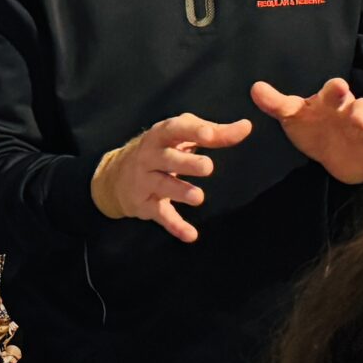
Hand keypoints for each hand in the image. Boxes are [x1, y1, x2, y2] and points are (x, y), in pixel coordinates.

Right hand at [92, 112, 254, 242]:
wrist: (115, 176)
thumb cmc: (161, 149)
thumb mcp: (182, 136)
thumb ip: (215, 133)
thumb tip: (246, 127)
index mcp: (161, 135)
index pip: (175, 129)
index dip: (192, 131)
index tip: (209, 134)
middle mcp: (150, 156)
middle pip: (167, 158)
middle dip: (185, 163)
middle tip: (208, 167)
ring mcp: (145, 181)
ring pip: (162, 186)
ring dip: (180, 192)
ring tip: (198, 197)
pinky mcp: (145, 205)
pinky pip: (161, 216)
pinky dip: (175, 226)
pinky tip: (191, 235)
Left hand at [252, 78, 362, 187]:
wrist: (331, 150)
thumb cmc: (313, 126)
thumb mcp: (293, 116)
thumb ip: (276, 103)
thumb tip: (254, 88)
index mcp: (332, 102)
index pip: (335, 91)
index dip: (337, 90)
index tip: (338, 88)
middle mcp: (351, 114)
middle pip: (361, 107)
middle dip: (360, 111)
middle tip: (356, 119)